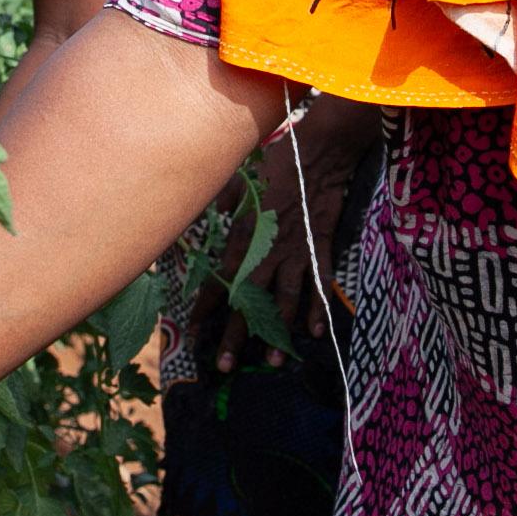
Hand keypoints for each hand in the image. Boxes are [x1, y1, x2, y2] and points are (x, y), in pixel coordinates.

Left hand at [191, 96, 379, 373]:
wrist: (321, 149)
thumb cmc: (277, 158)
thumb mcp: (240, 177)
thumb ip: (222, 202)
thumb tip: (206, 218)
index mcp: (245, 231)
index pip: (221, 276)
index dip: (206, 305)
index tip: (193, 330)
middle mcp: (269, 247)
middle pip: (249, 298)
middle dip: (235, 334)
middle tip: (223, 366)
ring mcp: (298, 249)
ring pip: (286, 299)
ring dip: (278, 331)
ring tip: (270, 361)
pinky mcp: (323, 246)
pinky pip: (320, 283)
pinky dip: (318, 308)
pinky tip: (313, 332)